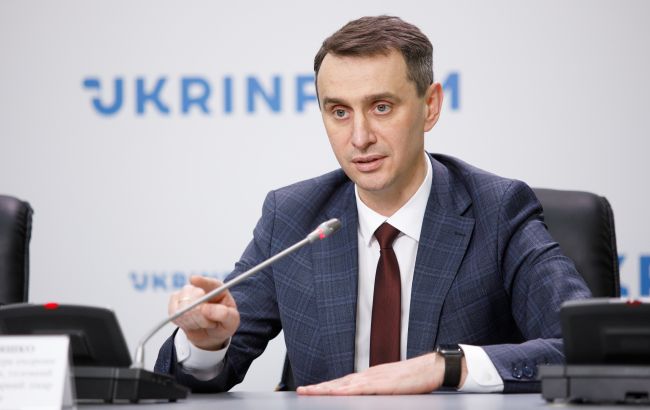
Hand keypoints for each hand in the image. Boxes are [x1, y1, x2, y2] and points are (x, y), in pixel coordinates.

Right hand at [169, 275, 239, 350]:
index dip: (201, 280)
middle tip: (209, 323)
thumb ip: (223, 314)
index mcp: (217, 288)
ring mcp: (185, 295)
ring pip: (182, 308)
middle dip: (200, 314)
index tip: (193, 280)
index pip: (209, 283)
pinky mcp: (174, 305)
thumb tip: (204, 308)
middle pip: (191, 296)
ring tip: (203, 324)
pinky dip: (184, 324)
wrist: (212, 334)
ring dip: (194, 321)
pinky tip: (192, 324)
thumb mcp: (232, 320)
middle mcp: (199, 288)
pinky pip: (174, 316)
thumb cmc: (224, 323)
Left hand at [297, 353, 465, 394]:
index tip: (311, 390)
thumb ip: (378, 392)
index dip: (326, 387)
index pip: (343, 383)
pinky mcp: (383, 383)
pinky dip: (346, 390)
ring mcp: (375, 378)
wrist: (431, 367)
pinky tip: (335, 392)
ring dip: (326, 388)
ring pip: (345, 384)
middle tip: (301, 390)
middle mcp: (369, 375)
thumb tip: (367, 400)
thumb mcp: (392, 387)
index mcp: (370, 376)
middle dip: (319, 387)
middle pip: (339, 382)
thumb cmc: (415, 378)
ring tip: (310, 392)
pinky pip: (361, 388)